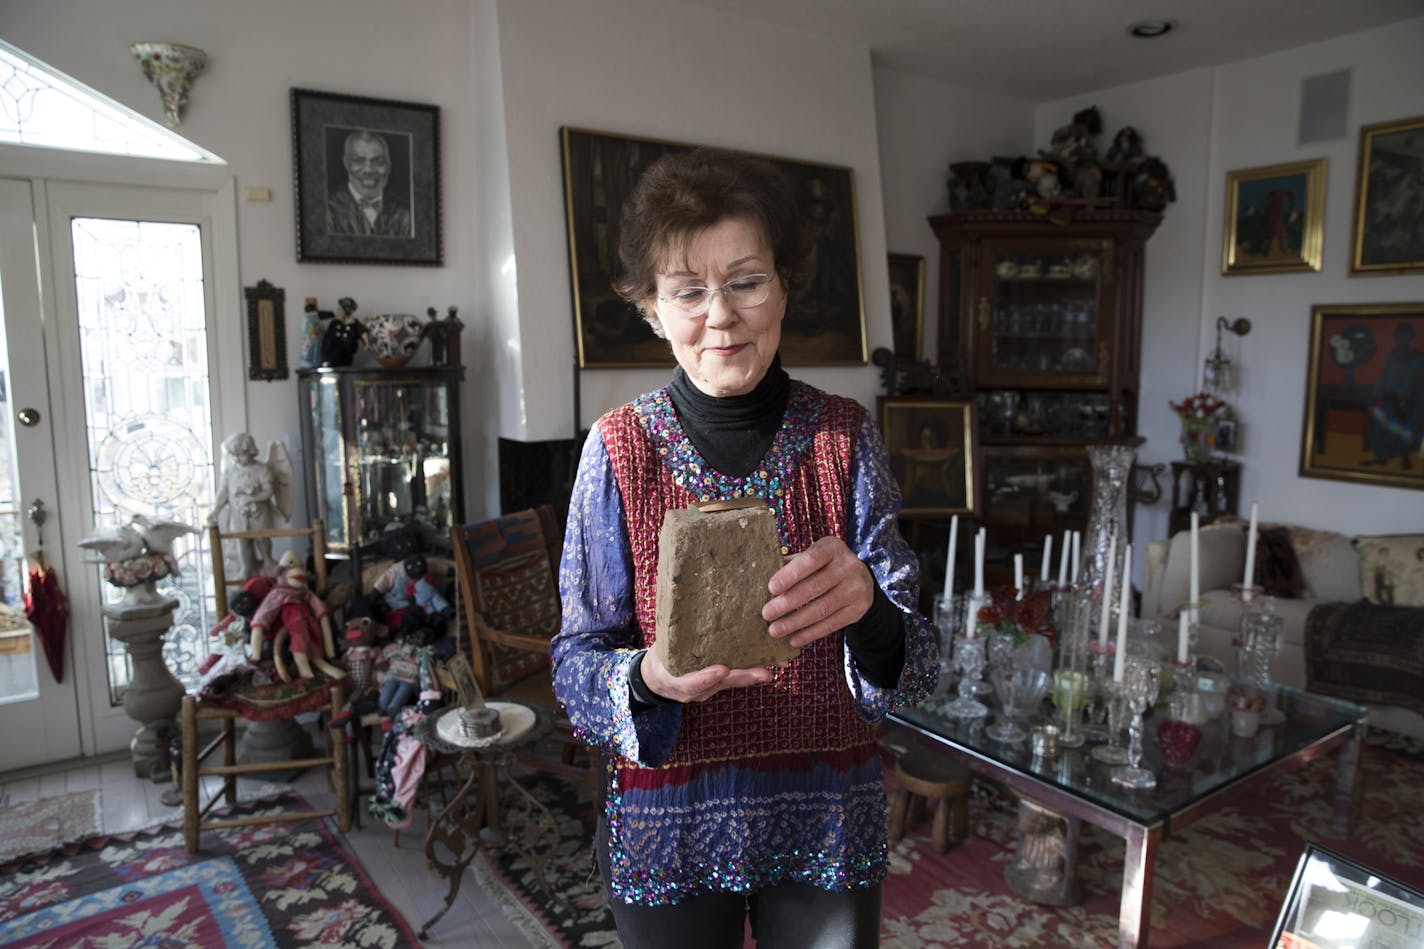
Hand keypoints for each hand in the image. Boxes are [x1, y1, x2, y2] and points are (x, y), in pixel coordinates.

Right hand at [637, 646, 772, 703]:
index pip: (690, 683)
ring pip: (732, 682)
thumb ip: (670, 635)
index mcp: (675, 680)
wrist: (656, 680)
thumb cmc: (659, 659)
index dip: (706, 678)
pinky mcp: (717, 685)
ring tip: (775, 665)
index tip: (721, 670)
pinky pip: (734, 679)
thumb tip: (675, 600)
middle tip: (765, 672)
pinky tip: (769, 663)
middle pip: (721, 684)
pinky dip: (751, 671)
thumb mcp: (658, 649)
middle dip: (744, 677)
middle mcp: (694, 690)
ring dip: (753, 674)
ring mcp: (707, 690)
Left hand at [762, 536, 872, 648]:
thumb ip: (792, 565)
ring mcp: (856, 588)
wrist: (861, 580)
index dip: (790, 574)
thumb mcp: (813, 558)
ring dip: (795, 622)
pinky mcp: (858, 609)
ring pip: (822, 608)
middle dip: (788, 602)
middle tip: (767, 614)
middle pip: (815, 587)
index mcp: (832, 548)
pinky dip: (811, 633)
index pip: (811, 560)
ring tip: (775, 630)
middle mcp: (848, 566)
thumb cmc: (824, 567)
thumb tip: (761, 579)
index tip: (771, 588)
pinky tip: (794, 639)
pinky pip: (832, 624)